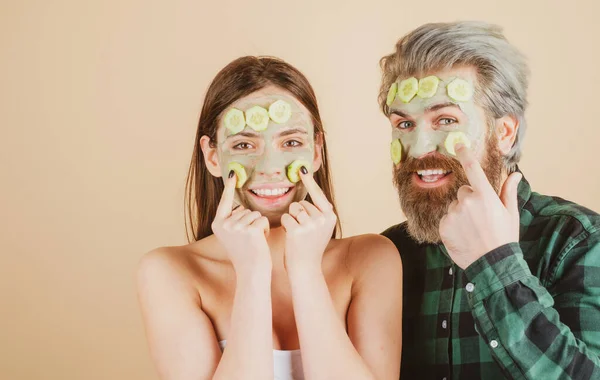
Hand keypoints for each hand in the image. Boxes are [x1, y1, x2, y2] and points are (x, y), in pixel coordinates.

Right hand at [211, 171, 270, 272]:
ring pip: (255, 214)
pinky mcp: (250, 229)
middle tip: (249, 239)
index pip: (224, 202)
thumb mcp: (233, 235)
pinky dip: (265, 229)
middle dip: (251, 222)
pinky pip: (262, 220)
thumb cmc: (245, 253)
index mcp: (218, 224)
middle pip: (245, 209)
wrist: (251, 271)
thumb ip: (233, 221)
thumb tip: (240, 207)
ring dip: (259, 226)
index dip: (229, 187)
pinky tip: (260, 241)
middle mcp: (225, 224)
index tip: (232, 173)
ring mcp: (236, 226)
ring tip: (254, 241)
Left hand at [281, 167, 336, 273]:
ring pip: (293, 209)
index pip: (318, 194)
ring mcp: (310, 224)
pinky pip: (285, 217)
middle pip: (302, 203)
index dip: (309, 181)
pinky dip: (285, 225)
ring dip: (291, 219)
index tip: (302, 168)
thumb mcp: (322, 227)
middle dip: (298, 214)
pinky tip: (290, 236)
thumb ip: (319, 211)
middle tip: (302, 231)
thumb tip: (313, 189)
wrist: (306, 268)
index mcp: (330, 216)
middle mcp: (322, 218)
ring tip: (297, 233)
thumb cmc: (310, 246)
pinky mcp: (296, 230)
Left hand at [439, 144, 521, 268]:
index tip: (458, 143)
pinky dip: (452, 225)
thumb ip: (508, 191)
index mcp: (485, 196)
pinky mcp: (443, 225)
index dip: (465, 154)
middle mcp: (467, 201)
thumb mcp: (510, 213)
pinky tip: (463, 235)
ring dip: (461, 213)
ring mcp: (454, 214)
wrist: (492, 264)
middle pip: (464, 191)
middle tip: (481, 218)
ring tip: (473, 229)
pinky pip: (446, 218)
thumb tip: (515, 173)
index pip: (472, 169)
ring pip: (454, 206)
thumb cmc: (504, 238)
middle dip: (470, 200)